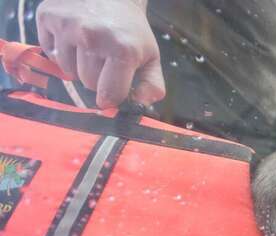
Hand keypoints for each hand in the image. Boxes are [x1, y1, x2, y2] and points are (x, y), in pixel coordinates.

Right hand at [36, 0, 164, 108]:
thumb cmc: (130, 29)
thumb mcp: (150, 56)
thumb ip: (152, 85)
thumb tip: (140, 102)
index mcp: (122, 50)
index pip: (109, 95)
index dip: (112, 96)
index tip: (114, 88)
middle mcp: (92, 37)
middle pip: (88, 84)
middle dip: (97, 78)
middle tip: (105, 59)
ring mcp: (67, 26)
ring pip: (68, 71)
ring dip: (78, 65)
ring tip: (90, 47)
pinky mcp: (47, 16)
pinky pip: (50, 53)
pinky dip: (61, 51)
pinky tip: (74, 38)